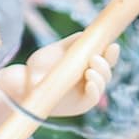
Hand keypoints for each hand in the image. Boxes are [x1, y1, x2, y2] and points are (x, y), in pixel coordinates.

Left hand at [0, 37, 119, 118]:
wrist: (25, 81)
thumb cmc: (41, 65)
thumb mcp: (58, 50)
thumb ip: (74, 42)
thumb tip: (88, 34)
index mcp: (88, 63)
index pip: (106, 58)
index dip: (111, 53)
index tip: (113, 45)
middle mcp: (90, 78)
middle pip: (107, 71)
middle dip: (105, 64)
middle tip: (94, 58)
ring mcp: (86, 92)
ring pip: (102, 84)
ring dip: (99, 76)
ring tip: (89, 70)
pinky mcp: (80, 105)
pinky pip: (92, 99)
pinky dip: (94, 91)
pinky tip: (90, 84)